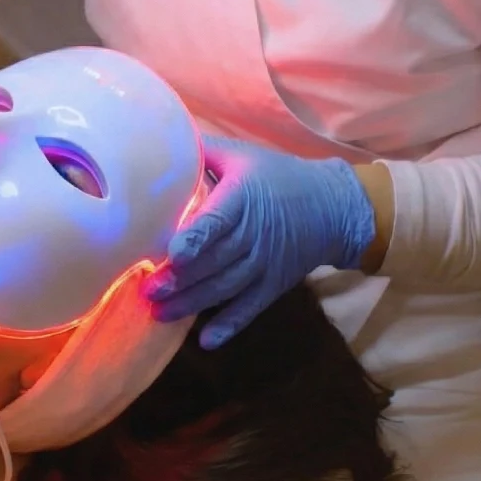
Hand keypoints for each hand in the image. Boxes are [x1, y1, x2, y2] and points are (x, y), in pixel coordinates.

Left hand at [145, 136, 376, 348]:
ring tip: (160, 312)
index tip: (173, 254)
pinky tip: (206, 341)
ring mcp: (264, 263)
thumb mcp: (242, 155)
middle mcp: (253, 234)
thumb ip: (202, 150)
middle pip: (215, 260)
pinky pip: (251, 308)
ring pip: (226, 287)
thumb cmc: (276, 176)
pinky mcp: (273, 285)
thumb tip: (160, 139)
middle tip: (149, 290)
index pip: (217, 220)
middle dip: (182, 279)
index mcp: (242, 198)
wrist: (331, 206)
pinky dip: (230, 325)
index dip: (196, 239)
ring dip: (193, 303)